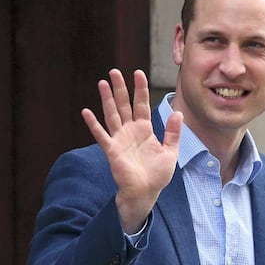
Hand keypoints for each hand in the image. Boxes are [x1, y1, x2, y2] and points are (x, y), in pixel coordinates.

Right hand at [81, 69, 182, 232]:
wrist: (146, 192)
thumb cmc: (157, 174)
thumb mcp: (171, 151)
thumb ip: (173, 133)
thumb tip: (178, 113)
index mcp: (144, 130)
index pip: (141, 104)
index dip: (140, 89)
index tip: (138, 73)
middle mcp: (130, 131)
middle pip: (124, 105)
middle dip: (120, 88)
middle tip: (114, 71)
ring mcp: (120, 139)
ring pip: (112, 114)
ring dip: (106, 99)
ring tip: (102, 83)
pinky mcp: (112, 150)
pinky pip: (102, 135)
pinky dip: (93, 124)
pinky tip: (86, 112)